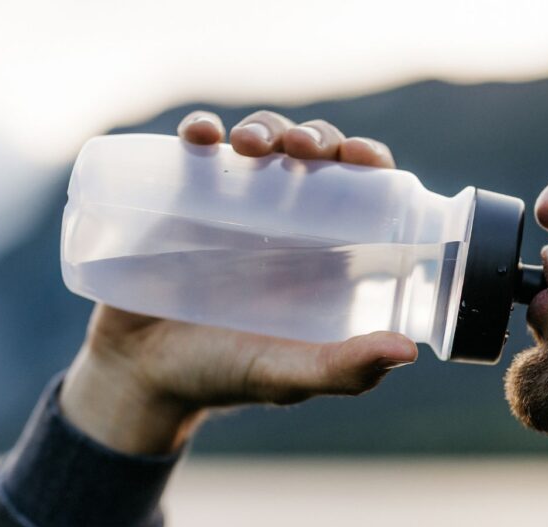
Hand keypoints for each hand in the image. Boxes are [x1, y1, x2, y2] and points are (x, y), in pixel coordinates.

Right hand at [60, 110, 415, 454]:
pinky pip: (194, 151)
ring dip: (263, 128)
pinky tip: (199, 135)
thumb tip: (408, 350)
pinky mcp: (179, 199)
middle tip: (300, 149)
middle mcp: (283, 221)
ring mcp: (230, 205)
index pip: (360, 190)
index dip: (367, 162)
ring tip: (249, 146)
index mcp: (323, 253)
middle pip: (312, 155)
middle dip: (315, 137)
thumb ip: (342, 370)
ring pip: (259, 143)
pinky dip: (199, 131)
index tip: (361, 156)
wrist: (139, 376)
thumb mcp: (286, 377)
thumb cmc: (222, 376)